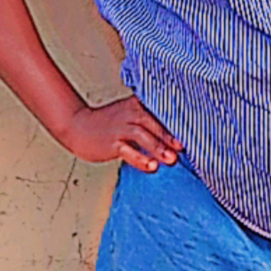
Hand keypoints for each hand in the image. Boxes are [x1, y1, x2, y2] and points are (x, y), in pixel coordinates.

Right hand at [59, 95, 183, 172]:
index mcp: (137, 104)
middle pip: (154, 123)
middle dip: (170, 136)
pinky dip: (140, 158)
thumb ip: (148, 116)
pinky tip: (151, 166)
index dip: (176, 120)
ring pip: (143, 136)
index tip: (192, 129)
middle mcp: (130, 114)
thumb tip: (172, 129)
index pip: (160, 111)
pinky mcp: (112, 143)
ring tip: (172, 159)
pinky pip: (128, 151)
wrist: (78, 125)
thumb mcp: (129, 112)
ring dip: (158, 148)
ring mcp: (120, 128)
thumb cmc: (107, 122)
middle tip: (183, 147)